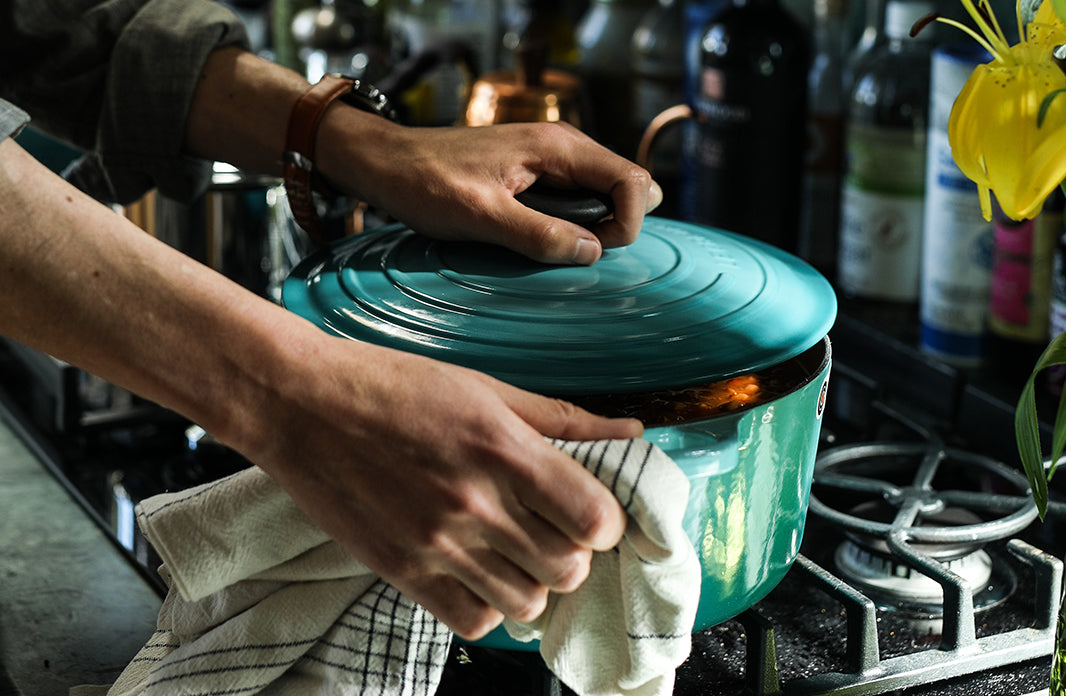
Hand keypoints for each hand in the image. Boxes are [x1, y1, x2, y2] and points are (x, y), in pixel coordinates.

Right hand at [245, 331, 643, 638]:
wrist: (299, 404)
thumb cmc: (392, 385)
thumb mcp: (484, 387)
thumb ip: (561, 418)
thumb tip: (631, 432)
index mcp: (502, 448)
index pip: (594, 517)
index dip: (604, 519)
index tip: (588, 509)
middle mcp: (474, 502)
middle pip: (568, 568)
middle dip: (572, 551)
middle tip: (551, 528)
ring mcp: (436, 543)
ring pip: (527, 603)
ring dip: (533, 581)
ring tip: (514, 551)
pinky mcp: (401, 571)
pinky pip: (473, 620)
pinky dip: (487, 604)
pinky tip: (477, 571)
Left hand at [317, 115, 660, 264]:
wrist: (386, 163)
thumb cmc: (425, 182)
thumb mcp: (480, 215)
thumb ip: (538, 233)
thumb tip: (591, 252)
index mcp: (557, 147)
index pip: (632, 181)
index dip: (628, 223)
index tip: (594, 252)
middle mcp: (562, 147)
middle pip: (626, 186)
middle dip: (618, 226)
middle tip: (575, 253)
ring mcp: (551, 160)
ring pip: (604, 194)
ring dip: (595, 228)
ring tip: (555, 250)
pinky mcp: (536, 175)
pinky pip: (576, 199)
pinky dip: (573, 224)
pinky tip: (543, 241)